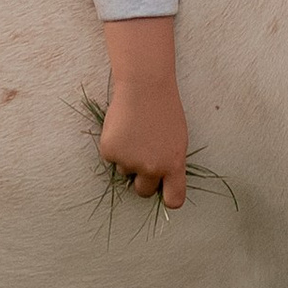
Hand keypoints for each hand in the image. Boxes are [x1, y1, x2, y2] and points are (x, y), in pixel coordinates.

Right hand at [98, 18, 187, 207]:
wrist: (144, 87)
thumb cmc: (164, 110)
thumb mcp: (177, 140)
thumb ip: (170, 162)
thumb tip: (160, 181)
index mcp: (173, 165)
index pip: (174, 200)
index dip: (168, 198)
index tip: (163, 191)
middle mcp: (152, 168)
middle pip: (144, 191)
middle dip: (142, 181)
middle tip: (142, 159)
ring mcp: (129, 162)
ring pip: (125, 171)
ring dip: (127, 158)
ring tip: (134, 132)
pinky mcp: (110, 152)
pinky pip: (112, 158)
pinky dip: (114, 146)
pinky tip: (122, 128)